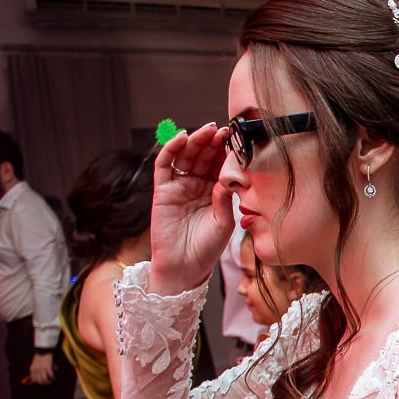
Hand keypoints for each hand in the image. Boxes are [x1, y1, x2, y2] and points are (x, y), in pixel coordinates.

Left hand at [24, 351, 56, 385]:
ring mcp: (42, 369)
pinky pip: (50, 375)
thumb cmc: (40, 357)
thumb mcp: (35, 364)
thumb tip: (36, 377)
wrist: (43, 350)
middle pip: (40, 381)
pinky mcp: (47, 367)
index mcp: (32, 369)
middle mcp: (36, 370)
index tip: (42, 382)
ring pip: (45, 380)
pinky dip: (52, 377)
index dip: (39, 382)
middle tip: (48, 382)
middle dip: (44, 383)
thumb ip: (35, 371)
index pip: (34, 380)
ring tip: (51, 380)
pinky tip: (53, 376)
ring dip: (49, 381)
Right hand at [151, 122, 236, 294]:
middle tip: (221, 131)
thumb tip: (228, 177)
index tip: (236, 138)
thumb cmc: (207, 248)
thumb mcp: (224, 222)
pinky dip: (171, 149)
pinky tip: (182, 138)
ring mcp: (179, 186)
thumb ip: (225, 199)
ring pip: (185, 156)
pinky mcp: (162, 190)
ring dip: (195, 141)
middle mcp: (197, 185)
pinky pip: (165, 164)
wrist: (184, 267)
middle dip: (211, 141)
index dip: (226, 150)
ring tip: (205, 131)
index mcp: (215, 191)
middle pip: (203, 155)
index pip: (219, 164)